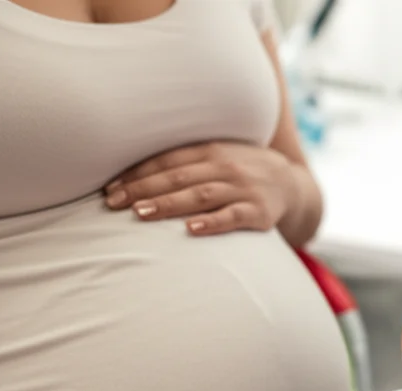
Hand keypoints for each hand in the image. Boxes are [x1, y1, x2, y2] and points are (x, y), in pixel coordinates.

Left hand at [103, 142, 297, 235]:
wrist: (291, 183)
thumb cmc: (242, 170)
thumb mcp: (218, 155)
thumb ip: (185, 161)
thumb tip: (132, 172)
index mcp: (211, 150)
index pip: (167, 160)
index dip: (137, 173)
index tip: (110, 188)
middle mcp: (226, 167)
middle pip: (178, 177)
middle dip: (143, 189)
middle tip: (113, 203)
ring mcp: (243, 189)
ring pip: (200, 196)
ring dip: (168, 204)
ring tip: (141, 213)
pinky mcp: (258, 213)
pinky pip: (232, 217)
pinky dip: (211, 223)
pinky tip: (190, 230)